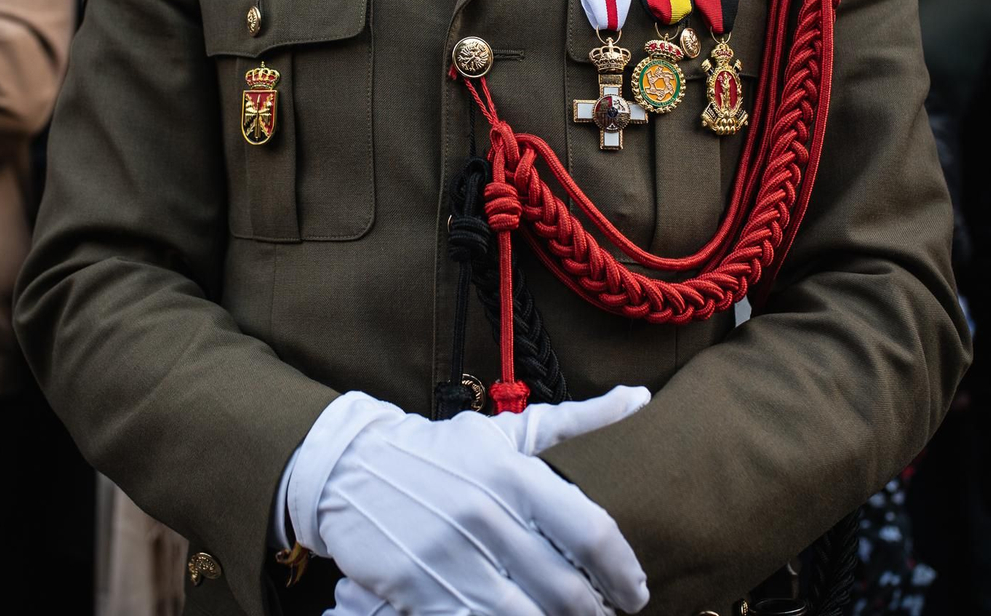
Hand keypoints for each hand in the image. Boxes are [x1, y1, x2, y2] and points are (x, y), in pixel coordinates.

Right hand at [292, 387, 651, 615]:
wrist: (352, 466)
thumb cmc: (439, 452)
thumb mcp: (504, 431)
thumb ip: (576, 420)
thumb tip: (639, 396)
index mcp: (513, 473)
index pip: (591, 533)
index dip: (623, 572)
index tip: (635, 592)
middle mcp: (486, 513)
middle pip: (567, 588)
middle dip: (593, 611)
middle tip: (599, 614)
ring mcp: (451, 554)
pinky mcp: (419, 587)